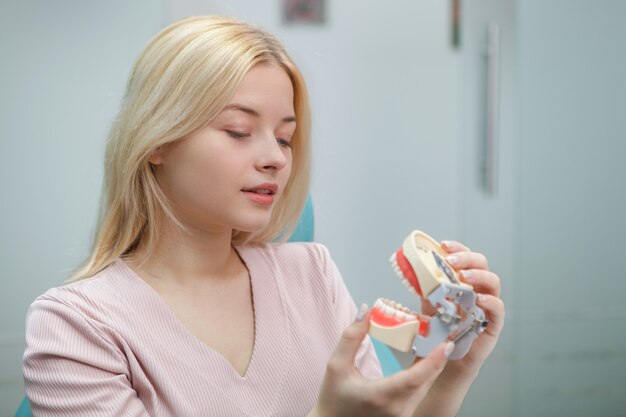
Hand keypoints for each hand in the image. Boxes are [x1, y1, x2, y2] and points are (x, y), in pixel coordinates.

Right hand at [311, 306, 454, 416]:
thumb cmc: (333, 398)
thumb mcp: (336, 365)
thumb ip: (351, 337)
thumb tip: (365, 311)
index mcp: (380, 396)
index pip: (414, 379)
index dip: (433, 362)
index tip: (447, 345)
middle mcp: (396, 410)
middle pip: (425, 381)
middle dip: (437, 356)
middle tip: (444, 331)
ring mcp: (402, 416)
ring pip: (425, 387)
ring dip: (433, 365)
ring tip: (436, 340)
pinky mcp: (404, 416)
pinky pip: (420, 393)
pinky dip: (425, 375)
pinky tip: (426, 359)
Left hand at [439, 240, 505, 374]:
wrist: (446, 362)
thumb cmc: (441, 333)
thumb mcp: (430, 306)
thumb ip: (426, 290)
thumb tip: (412, 272)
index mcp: (464, 283)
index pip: (466, 258)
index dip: (459, 248)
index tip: (444, 245)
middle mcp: (478, 290)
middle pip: (482, 265)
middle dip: (468, 258)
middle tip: (452, 261)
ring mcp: (487, 306)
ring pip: (493, 282)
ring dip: (479, 275)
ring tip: (465, 276)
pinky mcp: (493, 324)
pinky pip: (498, 308)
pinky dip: (490, 301)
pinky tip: (478, 299)